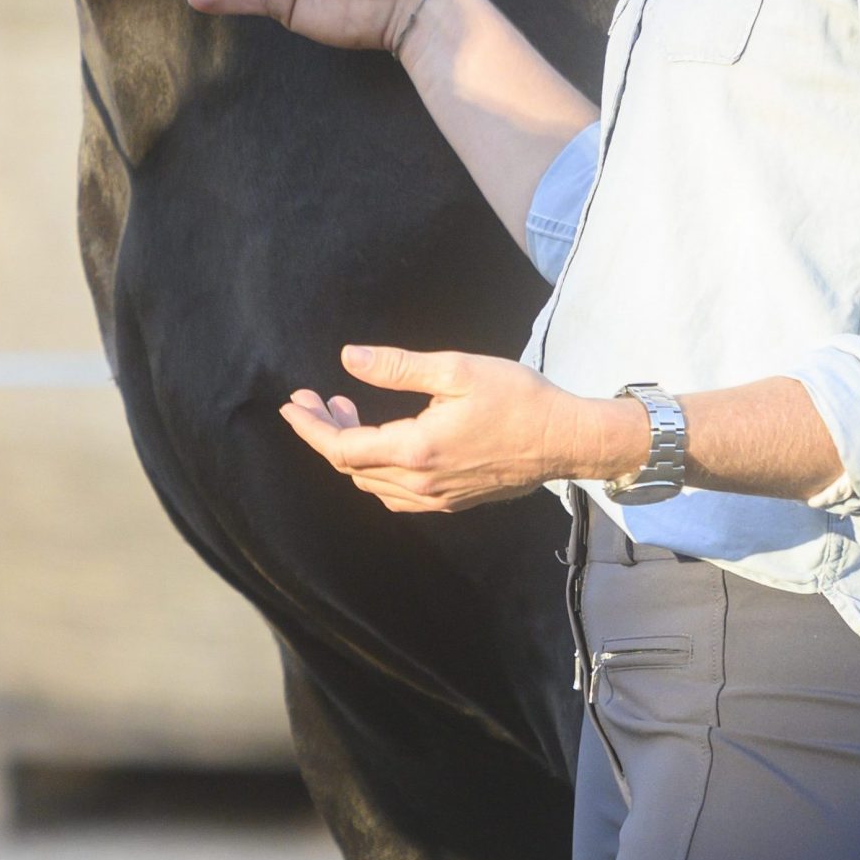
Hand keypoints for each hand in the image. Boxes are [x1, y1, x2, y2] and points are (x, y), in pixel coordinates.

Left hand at [277, 345, 642, 512]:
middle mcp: (422, 484)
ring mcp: (438, 499)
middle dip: (323, 433)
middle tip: (312, 398)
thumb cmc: (518, 398)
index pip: (342, 448)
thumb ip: (397, 367)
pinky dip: (375, 467)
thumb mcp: (455, 370)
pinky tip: (380, 438)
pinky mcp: (453, 501)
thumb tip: (347, 358)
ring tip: (344, 408)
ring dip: (349, 449)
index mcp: (417, 451)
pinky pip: (397, 494)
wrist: (568, 439)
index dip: (310, 427)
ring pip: (372, 483)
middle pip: (351, 468)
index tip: (291, 404)